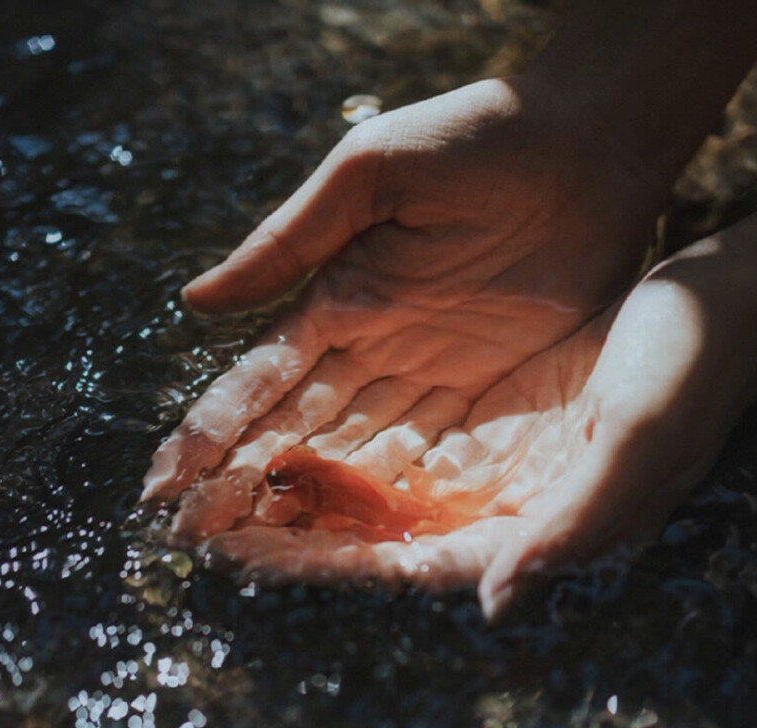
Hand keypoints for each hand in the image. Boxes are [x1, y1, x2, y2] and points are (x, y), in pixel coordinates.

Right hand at [142, 77, 657, 513]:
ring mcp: (429, 380)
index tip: (163, 486)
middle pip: (299, 439)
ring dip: (313, 514)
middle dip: (248, 493)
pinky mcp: (489, 396)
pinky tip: (359, 548)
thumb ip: (288, 242)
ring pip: (357, 463)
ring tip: (262, 563)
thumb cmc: (477, 136)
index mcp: (334, 301)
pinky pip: (434, 461)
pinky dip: (397, 504)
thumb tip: (196, 301)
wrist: (593, 145)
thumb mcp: (369, 176)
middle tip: (199, 546)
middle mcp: (373, 352)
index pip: (260, 385)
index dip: (212, 436)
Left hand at [166, 244, 753, 620]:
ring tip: (214, 494)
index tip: (250, 562)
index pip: (405, 563)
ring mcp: (478, 466)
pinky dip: (334, 439)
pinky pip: (388, 436)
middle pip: (367, 534)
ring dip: (293, 490)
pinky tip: (277, 437)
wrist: (718, 313)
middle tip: (199, 539)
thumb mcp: (633, 454)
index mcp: (519, 535)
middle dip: (284, 538)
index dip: (326, 564)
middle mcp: (488, 511)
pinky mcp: (474, 419)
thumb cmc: (686, 383)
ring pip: (366, 487)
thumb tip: (490, 605)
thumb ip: (567, 532)